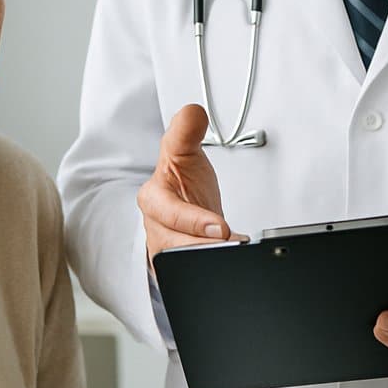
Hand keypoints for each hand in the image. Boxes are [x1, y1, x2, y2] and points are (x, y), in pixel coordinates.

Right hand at [136, 104, 244, 268]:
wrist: (184, 202)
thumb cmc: (181, 179)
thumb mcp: (184, 151)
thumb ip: (186, 130)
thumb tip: (192, 111)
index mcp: (153, 198)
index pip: (170, 213)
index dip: (194, 222)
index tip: (221, 227)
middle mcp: (156, 228)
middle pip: (175, 246)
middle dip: (203, 249)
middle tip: (231, 247)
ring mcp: (165, 250)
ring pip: (181, 265)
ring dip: (208, 263)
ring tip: (234, 256)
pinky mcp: (178, 268)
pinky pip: (191, 276)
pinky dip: (209, 274)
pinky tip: (231, 266)